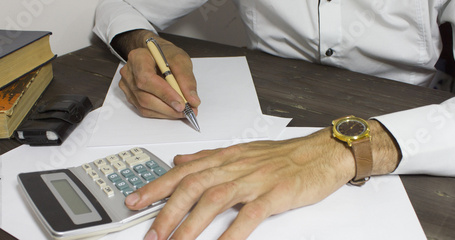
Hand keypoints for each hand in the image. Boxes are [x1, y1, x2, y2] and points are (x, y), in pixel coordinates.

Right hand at [115, 32, 200, 117]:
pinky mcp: (132, 97)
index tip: (181, 103)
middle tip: (188, 111)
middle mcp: (129, 73)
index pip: (147, 79)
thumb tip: (192, 100)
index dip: (164, 93)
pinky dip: (162, 113)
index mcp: (138, 58)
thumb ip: (186, 79)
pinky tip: (173, 110)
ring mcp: (128, 86)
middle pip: (145, 96)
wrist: (156, 55)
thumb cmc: (166, 54)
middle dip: (168, 107)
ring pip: (145, 106)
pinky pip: (145, 110)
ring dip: (167, 112)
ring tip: (184, 111)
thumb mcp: (180, 60)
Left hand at [125, 128, 356, 239]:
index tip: (134, 200)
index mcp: (225, 157)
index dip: (157, 186)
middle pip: (193, 186)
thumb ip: (208, 158)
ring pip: (215, 199)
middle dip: (167, 211)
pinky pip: (249, 216)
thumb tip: (180, 160)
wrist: (319, 153)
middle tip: (151, 234)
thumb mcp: (241, 152)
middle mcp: (236, 166)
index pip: (184, 171)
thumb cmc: (281, 156)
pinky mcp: (275, 194)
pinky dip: (231, 233)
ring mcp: (255, 180)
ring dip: (191, 225)